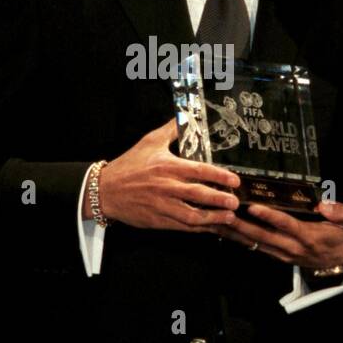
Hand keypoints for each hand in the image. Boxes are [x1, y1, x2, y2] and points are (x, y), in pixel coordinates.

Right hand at [88, 119, 241, 231]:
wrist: (105, 190)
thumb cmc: (129, 165)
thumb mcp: (149, 142)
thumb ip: (171, 129)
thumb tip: (186, 114)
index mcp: (167, 166)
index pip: (199, 171)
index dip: (219, 176)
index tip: (235, 181)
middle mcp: (167, 187)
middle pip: (199, 194)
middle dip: (220, 199)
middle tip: (236, 202)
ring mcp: (163, 206)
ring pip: (193, 215)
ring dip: (213, 217)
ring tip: (229, 217)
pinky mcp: (158, 221)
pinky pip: (182, 226)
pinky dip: (198, 228)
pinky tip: (210, 227)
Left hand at [213, 199, 342, 268]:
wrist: (337, 261)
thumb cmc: (341, 236)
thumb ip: (342, 212)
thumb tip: (324, 205)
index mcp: (308, 236)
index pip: (286, 225)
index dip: (270, 217)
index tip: (253, 207)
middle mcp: (291, 246)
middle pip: (262, 236)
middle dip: (242, 224)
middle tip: (225, 211)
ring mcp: (281, 253)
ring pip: (254, 243)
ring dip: (235, 232)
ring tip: (217, 219)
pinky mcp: (275, 255)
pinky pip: (254, 246)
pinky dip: (238, 238)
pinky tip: (224, 228)